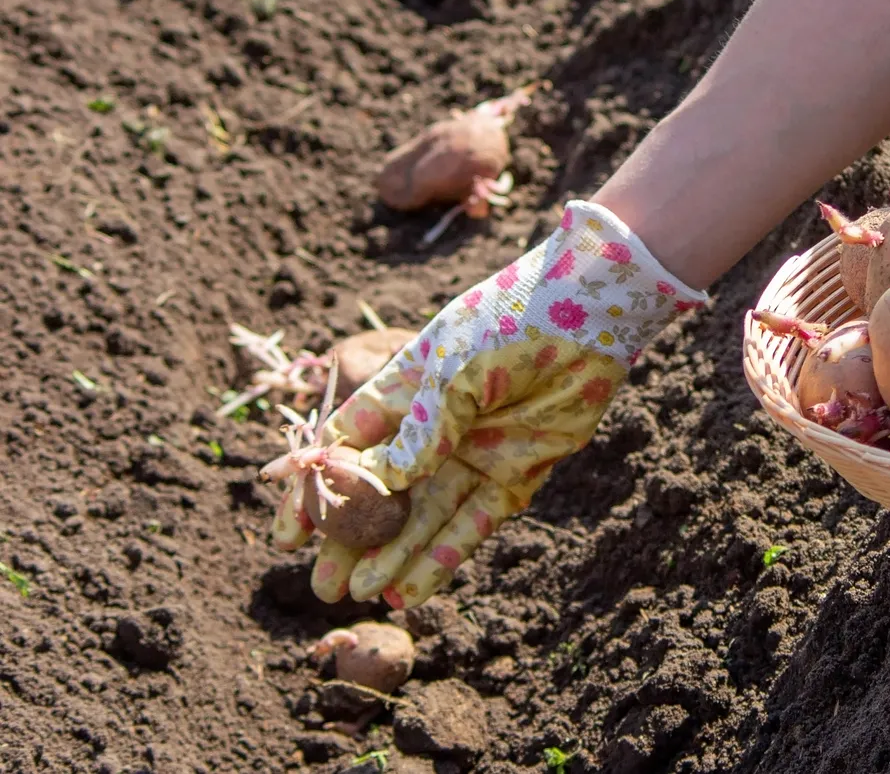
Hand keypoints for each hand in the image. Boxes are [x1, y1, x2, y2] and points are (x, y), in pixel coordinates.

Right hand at [266, 200, 706, 607]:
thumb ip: (421, 429)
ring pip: (424, 514)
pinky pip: (474, 520)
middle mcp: (437, 426)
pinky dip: (443, 554)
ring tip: (357, 594)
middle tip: (320, 586)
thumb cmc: (511, 322)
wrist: (588, 311)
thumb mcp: (454, 369)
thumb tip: (384, 485)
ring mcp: (476, 450)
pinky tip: (410, 589)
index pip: (347, 444)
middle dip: (350, 537)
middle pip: (383, 492)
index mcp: (407, 388)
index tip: (285, 532)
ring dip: (392, 554)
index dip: (317, 487)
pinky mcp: (517, 469)